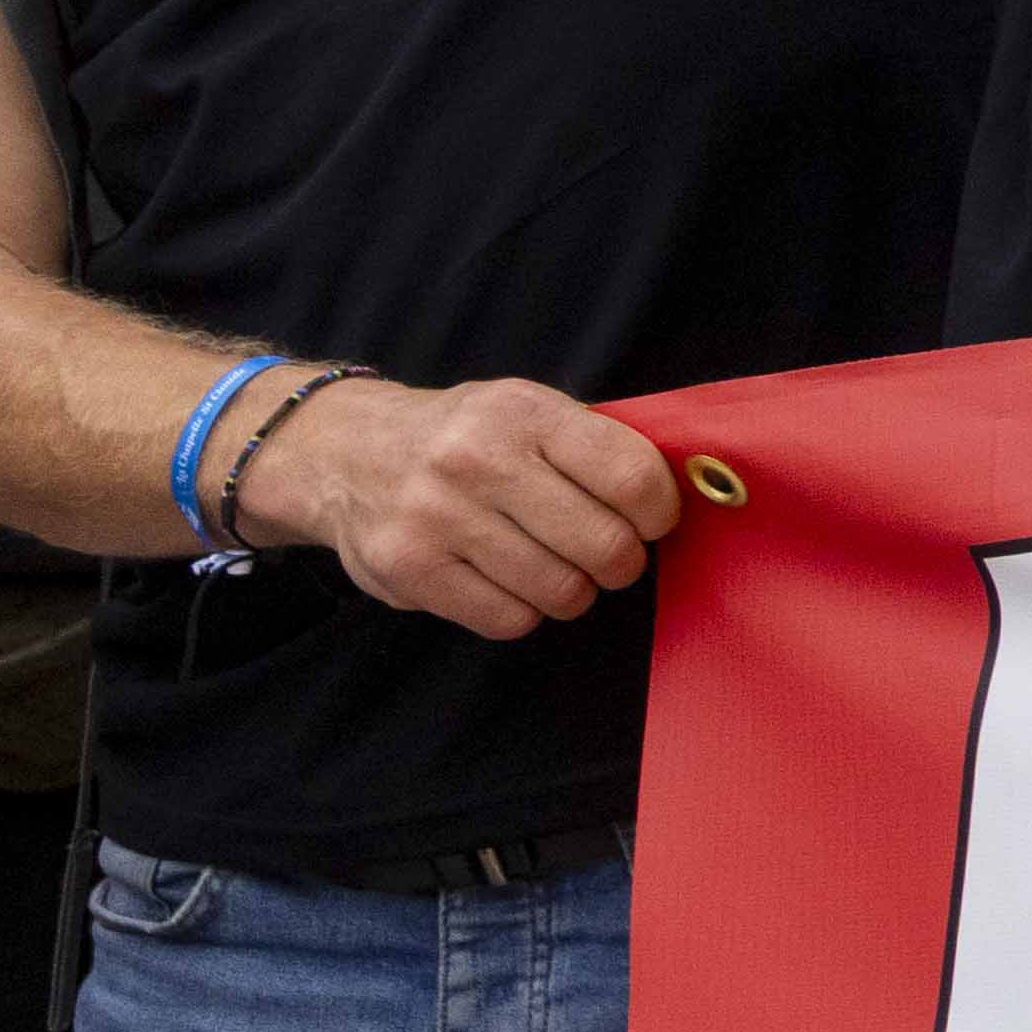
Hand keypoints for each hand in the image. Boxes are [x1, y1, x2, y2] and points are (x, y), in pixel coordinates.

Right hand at [243, 372, 678, 640]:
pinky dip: (523, 611)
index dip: (659, 513)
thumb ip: (597, 446)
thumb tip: (686, 492)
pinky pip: (509, 620)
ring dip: (572, 591)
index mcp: (523, 414)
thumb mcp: (528, 411)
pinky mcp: (408, 569)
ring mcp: (436, 516)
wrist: (344, 452)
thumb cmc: (465, 437)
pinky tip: (506, 581)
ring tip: (552, 566)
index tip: (651, 521)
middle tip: (607, 556)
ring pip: (561, 591)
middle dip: (621, 562)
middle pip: (605, 545)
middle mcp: (477, 460)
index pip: (633, 477)